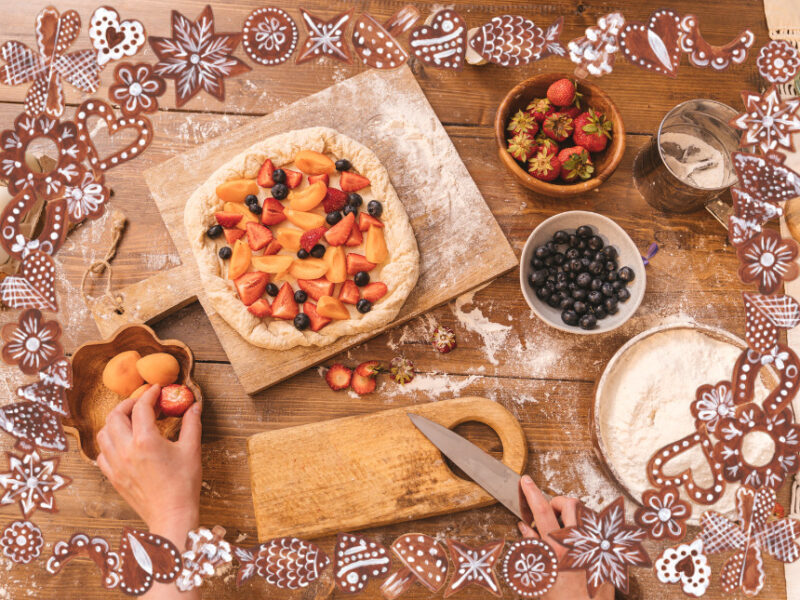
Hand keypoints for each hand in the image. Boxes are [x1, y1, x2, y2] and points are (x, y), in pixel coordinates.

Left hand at [97, 384, 201, 598]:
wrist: (172, 514)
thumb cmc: (183, 484)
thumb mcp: (191, 449)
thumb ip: (191, 423)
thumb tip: (194, 405)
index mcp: (145, 440)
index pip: (141, 407)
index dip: (149, 394)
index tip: (156, 390)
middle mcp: (125, 450)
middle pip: (115, 416)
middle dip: (128, 404)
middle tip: (142, 403)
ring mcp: (116, 465)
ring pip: (104, 433)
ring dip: (115, 422)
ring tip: (130, 420)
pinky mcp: (113, 477)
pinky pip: (101, 454)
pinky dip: (108, 443)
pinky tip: (122, 443)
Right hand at [518, 475, 613, 599]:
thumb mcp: (539, 575)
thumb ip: (531, 547)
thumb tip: (524, 527)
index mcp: (557, 549)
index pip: (542, 511)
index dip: (532, 492)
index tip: (526, 480)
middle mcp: (578, 544)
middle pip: (570, 504)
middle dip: (558, 501)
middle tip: (550, 511)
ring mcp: (595, 547)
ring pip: (586, 515)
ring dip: (572, 516)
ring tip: (563, 531)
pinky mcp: (607, 553)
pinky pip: (597, 530)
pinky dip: (585, 529)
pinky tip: (578, 544)